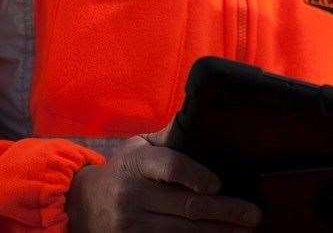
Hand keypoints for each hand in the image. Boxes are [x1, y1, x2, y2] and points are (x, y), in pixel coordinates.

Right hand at [65, 123, 261, 231]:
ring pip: (182, 232)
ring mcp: (130, 224)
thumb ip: (171, 137)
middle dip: (225, 211)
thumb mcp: (139, 147)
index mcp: (138, 163)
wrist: (79, 204)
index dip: (196, 176)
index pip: (171, 167)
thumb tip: (203, 113)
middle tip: (253, 214)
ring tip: (244, 231)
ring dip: (217, 232)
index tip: (219, 184)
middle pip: (186, 205)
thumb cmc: (124, 170)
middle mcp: (133, 194)